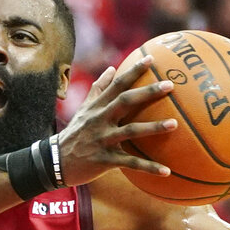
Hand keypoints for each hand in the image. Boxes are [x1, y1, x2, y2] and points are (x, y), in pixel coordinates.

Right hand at [55, 56, 175, 185]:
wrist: (55, 162)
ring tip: (174, 124)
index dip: (133, 71)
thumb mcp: (84, 109)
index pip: (117, 85)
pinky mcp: (105, 160)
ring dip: (153, 127)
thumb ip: (99, 89)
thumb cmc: (74, 133)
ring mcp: (102, 140)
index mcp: (97, 107)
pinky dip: (148, 167)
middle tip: (170, 85)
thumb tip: (113, 68)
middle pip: (125, 101)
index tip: (151, 58)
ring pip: (130, 131)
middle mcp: (99, 120)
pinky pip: (130, 163)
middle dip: (147, 92)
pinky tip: (167, 171)